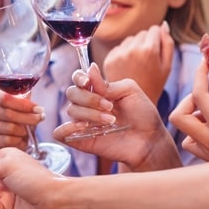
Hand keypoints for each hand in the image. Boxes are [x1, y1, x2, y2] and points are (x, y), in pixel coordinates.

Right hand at [0, 90, 43, 150]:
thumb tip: (39, 110)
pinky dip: (20, 140)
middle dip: (29, 118)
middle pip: (9, 114)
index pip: (5, 98)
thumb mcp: (23, 106)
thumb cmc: (18, 117)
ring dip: (24, 131)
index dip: (24, 104)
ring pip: (11, 128)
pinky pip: (9, 141)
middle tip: (39, 119)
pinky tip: (21, 139)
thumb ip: (28, 103)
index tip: (38, 109)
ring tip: (27, 131)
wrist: (12, 134)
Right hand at [54, 66, 176, 168]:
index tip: (87, 82)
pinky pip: (60, 133)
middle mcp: (88, 105)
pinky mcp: (80, 140)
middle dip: (89, 98)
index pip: (78, 79)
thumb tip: (90, 68)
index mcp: (98, 91)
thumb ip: (108, 83)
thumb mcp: (130, 91)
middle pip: (72, 93)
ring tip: (110, 120)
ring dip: (90, 113)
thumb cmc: (143, 115)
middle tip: (109, 107)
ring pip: (71, 110)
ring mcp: (83, 122)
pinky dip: (67, 128)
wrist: (149, 140)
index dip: (79, 77)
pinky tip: (84, 127)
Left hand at [102, 22, 172, 103]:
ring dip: (133, 47)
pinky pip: (119, 48)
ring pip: (129, 40)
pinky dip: (123, 54)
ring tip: (138, 65)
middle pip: (141, 33)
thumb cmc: (154, 85)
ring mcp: (119, 54)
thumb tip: (163, 25)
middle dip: (145, 43)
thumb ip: (168, 44)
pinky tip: (128, 68)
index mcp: (149, 50)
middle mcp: (132, 49)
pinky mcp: (109, 59)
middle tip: (147, 62)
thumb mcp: (167, 67)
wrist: (134, 104)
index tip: (157, 52)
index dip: (157, 39)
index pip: (154, 29)